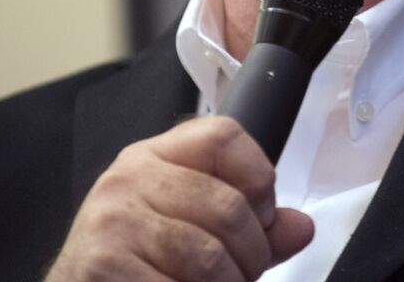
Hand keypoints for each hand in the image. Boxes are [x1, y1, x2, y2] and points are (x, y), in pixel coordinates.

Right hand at [44, 116, 312, 280]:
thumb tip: (300, 228)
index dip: (259, 176)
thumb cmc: (134, 263)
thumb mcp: (189, 227)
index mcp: (154, 157)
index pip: (224, 135)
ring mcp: (113, 222)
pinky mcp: (103, 265)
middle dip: (251, 254)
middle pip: (230, 206)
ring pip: (210, 257)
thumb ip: (251, 225)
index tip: (263, 214)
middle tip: (240, 273)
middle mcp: (129, 179)